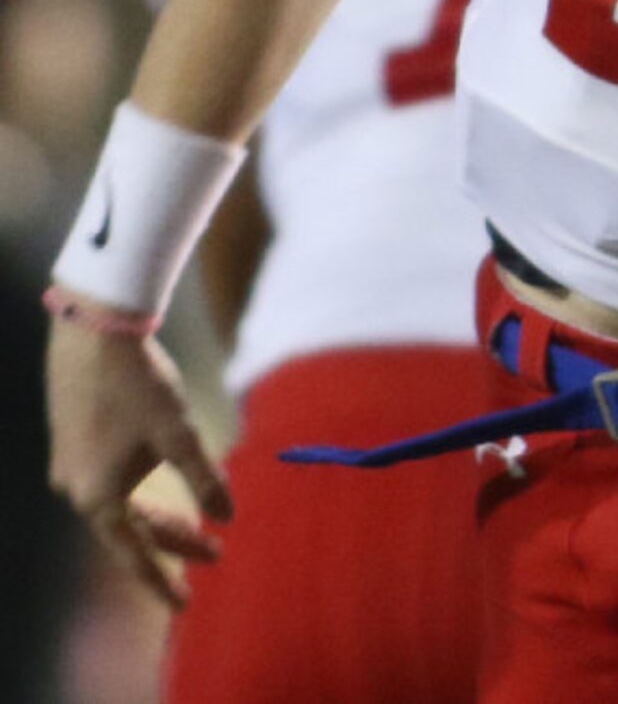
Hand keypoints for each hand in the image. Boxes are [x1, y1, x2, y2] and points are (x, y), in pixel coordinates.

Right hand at [46, 316, 230, 607]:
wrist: (94, 333)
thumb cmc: (141, 385)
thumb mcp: (181, 434)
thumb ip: (205, 479)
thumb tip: (227, 516)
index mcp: (100, 496)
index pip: (136, 553)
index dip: (162, 579)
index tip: (184, 604)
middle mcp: (77, 488)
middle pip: (131, 529)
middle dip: (173, 542)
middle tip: (215, 556)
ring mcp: (70, 464)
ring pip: (121, 505)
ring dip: (159, 516)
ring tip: (196, 526)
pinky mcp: (72, 439)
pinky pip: (110, 481)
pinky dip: (141, 491)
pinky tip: (164, 480)